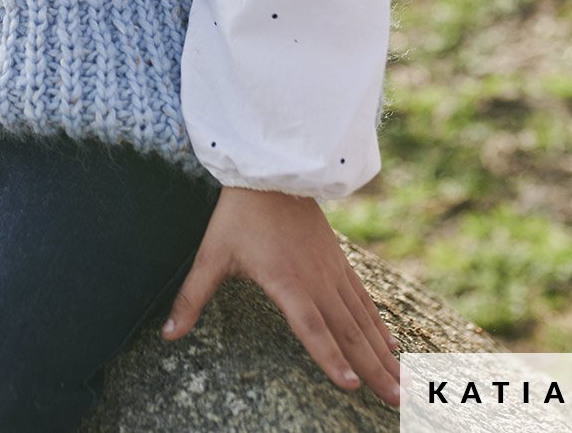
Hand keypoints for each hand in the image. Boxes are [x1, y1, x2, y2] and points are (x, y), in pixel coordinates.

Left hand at [160, 187, 400, 407]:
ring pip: (362, 319)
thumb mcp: (210, 255)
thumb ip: (192, 297)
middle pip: (348, 331)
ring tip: (403, 385)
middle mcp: (315, 280)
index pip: (311, 327)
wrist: (269, 171)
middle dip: (373, 369)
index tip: (350, 387)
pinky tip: (391, 345)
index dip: (329, 357)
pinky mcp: (338, 261)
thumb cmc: (237, 215)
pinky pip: (363, 298)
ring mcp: (331, 271)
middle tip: (397, 401)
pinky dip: (379, 324)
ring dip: (383, 354)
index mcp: (286, 281)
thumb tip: (167, 334)